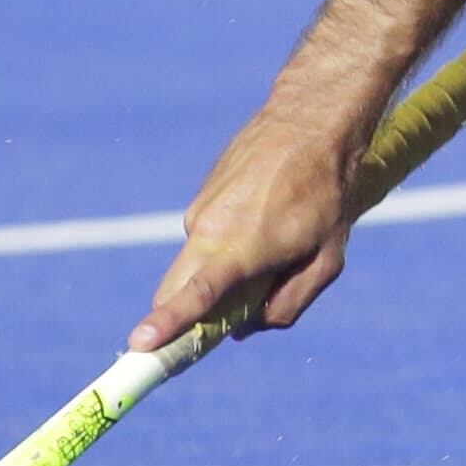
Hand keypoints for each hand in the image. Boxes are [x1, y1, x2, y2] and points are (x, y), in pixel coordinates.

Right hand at [131, 92, 369, 350]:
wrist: (310, 120)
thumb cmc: (326, 194)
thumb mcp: (327, 259)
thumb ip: (290, 303)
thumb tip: (245, 328)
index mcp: (239, 249)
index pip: (195, 296)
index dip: (166, 325)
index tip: (138, 345)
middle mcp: (207, 229)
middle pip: (175, 290)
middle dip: (182, 316)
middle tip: (223, 321)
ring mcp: (200, 210)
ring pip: (195, 264)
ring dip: (217, 275)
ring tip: (275, 246)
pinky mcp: (201, 196)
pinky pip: (205, 237)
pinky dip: (224, 245)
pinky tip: (265, 220)